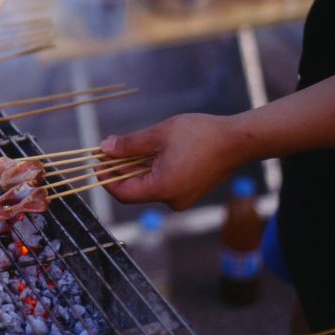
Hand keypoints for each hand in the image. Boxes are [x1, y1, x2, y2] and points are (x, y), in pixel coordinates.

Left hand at [100, 113, 245, 209]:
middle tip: (107, 148)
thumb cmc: (200, 134)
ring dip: (135, 167)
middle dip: (119, 169)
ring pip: (148, 184)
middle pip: (135, 188)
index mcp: (162, 189)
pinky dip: (151, 169)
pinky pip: (163, 183)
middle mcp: (172, 200)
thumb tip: (104, 149)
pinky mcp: (190, 191)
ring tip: (125, 146)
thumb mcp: (158, 134)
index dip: (106, 177)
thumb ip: (129, 145)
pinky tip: (147, 152)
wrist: (238, 140)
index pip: (123, 193)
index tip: (96, 161)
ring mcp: (182, 198)